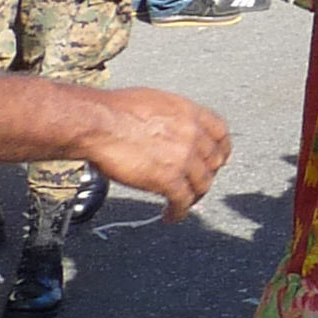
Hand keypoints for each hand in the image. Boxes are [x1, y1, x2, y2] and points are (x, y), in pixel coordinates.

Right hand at [78, 87, 232, 220]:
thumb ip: (171, 117)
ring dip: (193, 196)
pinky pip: (182, 201)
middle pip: (213, 161)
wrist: (96, 122)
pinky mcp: (168, 178)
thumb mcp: (154, 101)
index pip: (221, 132)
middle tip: (195, 183)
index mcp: (190, 113)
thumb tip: (168, 127)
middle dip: (206, 174)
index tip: (219, 159)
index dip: (222, 149)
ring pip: (202, 184)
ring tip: (182, 203)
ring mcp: (184, 157)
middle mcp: (193, 134)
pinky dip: (178, 212)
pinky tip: (170, 215)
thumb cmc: (112, 109)